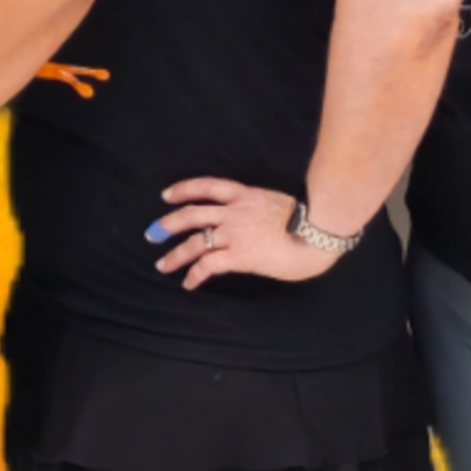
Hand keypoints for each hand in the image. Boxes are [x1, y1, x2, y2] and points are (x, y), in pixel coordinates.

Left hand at [146, 179, 341, 287]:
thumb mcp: (278, 206)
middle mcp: (234, 212)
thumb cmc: (309, 222)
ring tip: (162, 264)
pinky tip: (189, 284)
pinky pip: (208, 265)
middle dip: (168, 223)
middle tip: (152, 232)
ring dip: (175, 254)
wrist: (317, 233)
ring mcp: (234, 233)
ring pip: (195, 241)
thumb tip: (255, 223)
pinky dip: (195, 274)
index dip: (184, 189)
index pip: (208, 186)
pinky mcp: (238, 255)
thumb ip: (260, 211)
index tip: (167, 195)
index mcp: (246, 195)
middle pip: (192, 213)